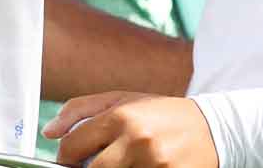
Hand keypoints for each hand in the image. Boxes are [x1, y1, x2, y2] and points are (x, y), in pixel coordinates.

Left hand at [46, 92, 218, 167]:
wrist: (214, 128)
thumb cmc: (162, 114)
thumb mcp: (124, 100)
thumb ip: (81, 110)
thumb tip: (48, 132)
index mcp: (122, 116)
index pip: (73, 147)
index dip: (65, 158)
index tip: (70, 160)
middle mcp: (137, 140)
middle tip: (96, 164)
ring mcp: (154, 164)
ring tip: (128, 161)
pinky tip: (145, 167)